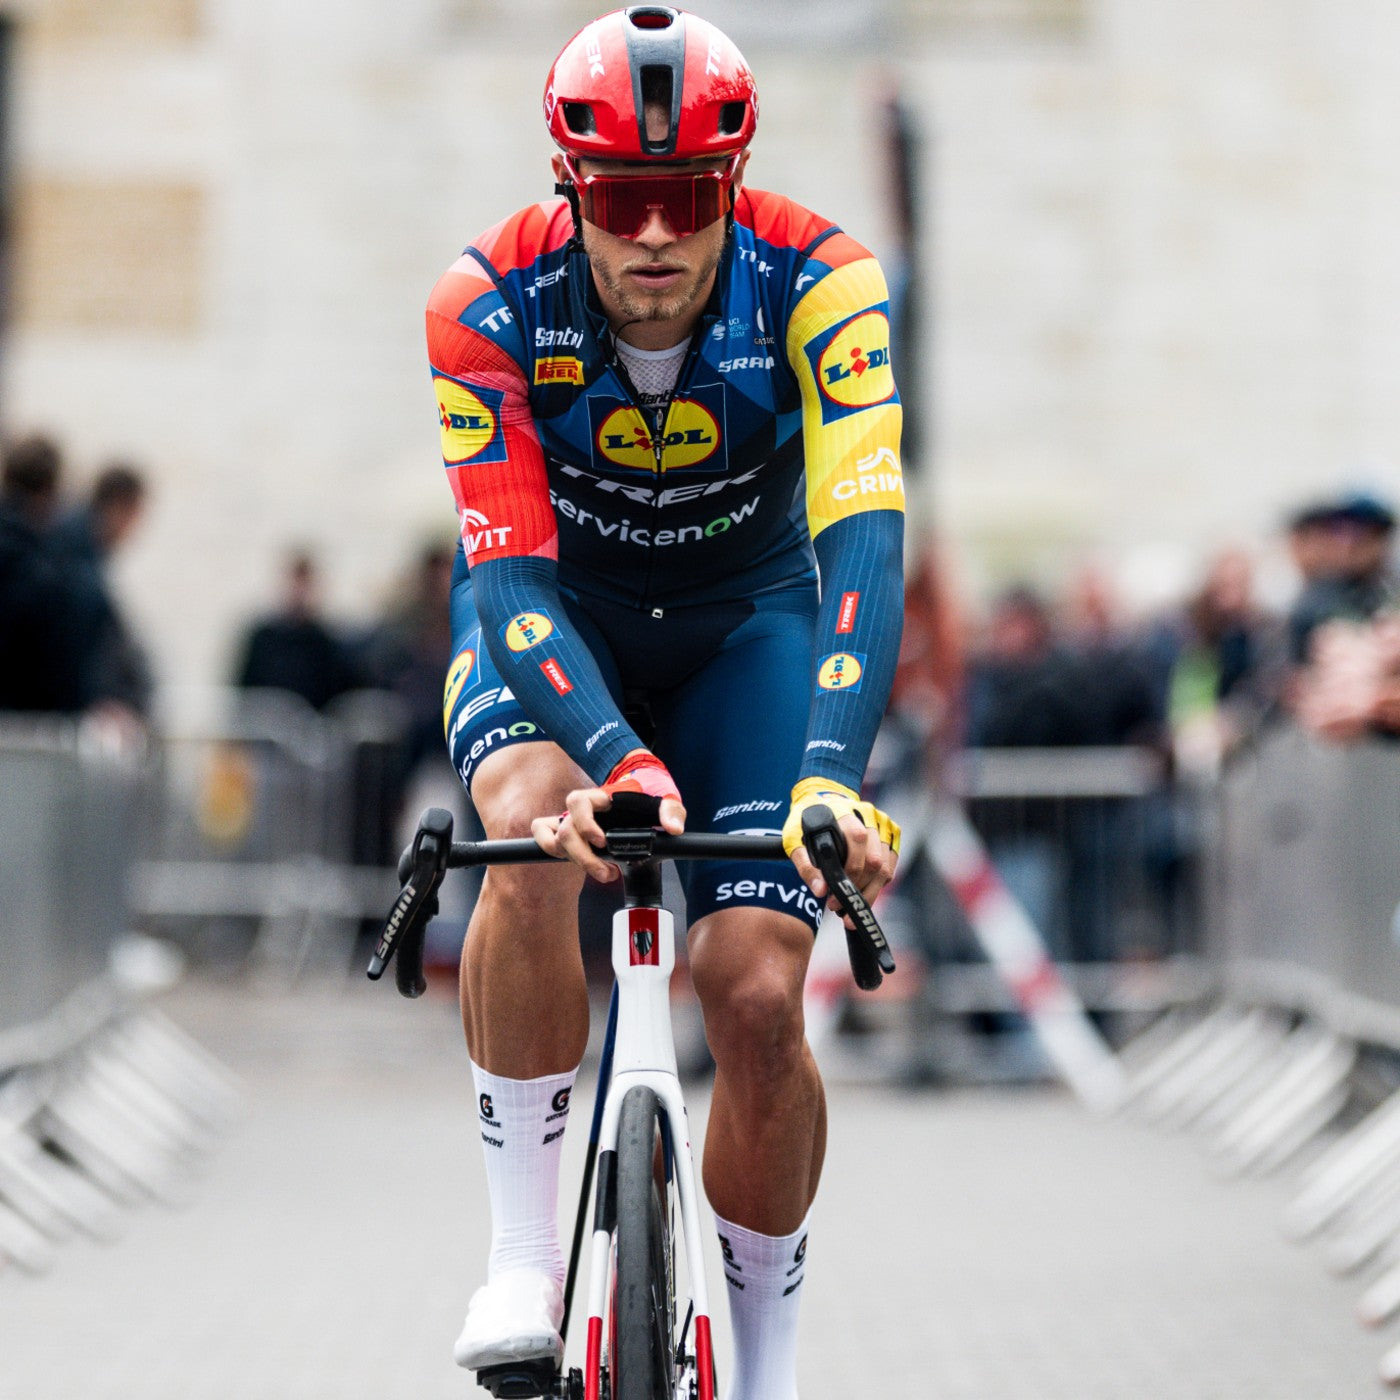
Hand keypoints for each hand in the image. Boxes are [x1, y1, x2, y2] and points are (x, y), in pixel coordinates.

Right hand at [530, 751, 684, 881]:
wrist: (639, 786)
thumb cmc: (648, 792)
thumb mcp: (666, 798)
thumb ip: (671, 811)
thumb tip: (673, 828)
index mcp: (601, 797)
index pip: (579, 802)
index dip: (586, 823)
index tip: (603, 841)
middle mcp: (583, 810)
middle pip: (566, 831)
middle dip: (584, 858)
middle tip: (608, 873)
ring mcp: (574, 820)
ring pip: (553, 838)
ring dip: (573, 860)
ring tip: (602, 873)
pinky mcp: (573, 831)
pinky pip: (546, 834)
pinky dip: (550, 849)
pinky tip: (576, 862)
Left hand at [782, 778, 899, 920]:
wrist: (823, 798)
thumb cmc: (808, 821)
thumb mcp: (796, 839)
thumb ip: (806, 865)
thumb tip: (820, 890)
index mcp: (845, 811)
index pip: (857, 840)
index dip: (849, 872)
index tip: (833, 895)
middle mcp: (869, 815)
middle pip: (874, 861)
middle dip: (857, 889)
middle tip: (839, 906)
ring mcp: (883, 823)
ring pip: (885, 868)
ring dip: (869, 892)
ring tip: (850, 904)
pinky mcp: (892, 832)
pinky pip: (890, 866)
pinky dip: (878, 883)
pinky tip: (862, 890)